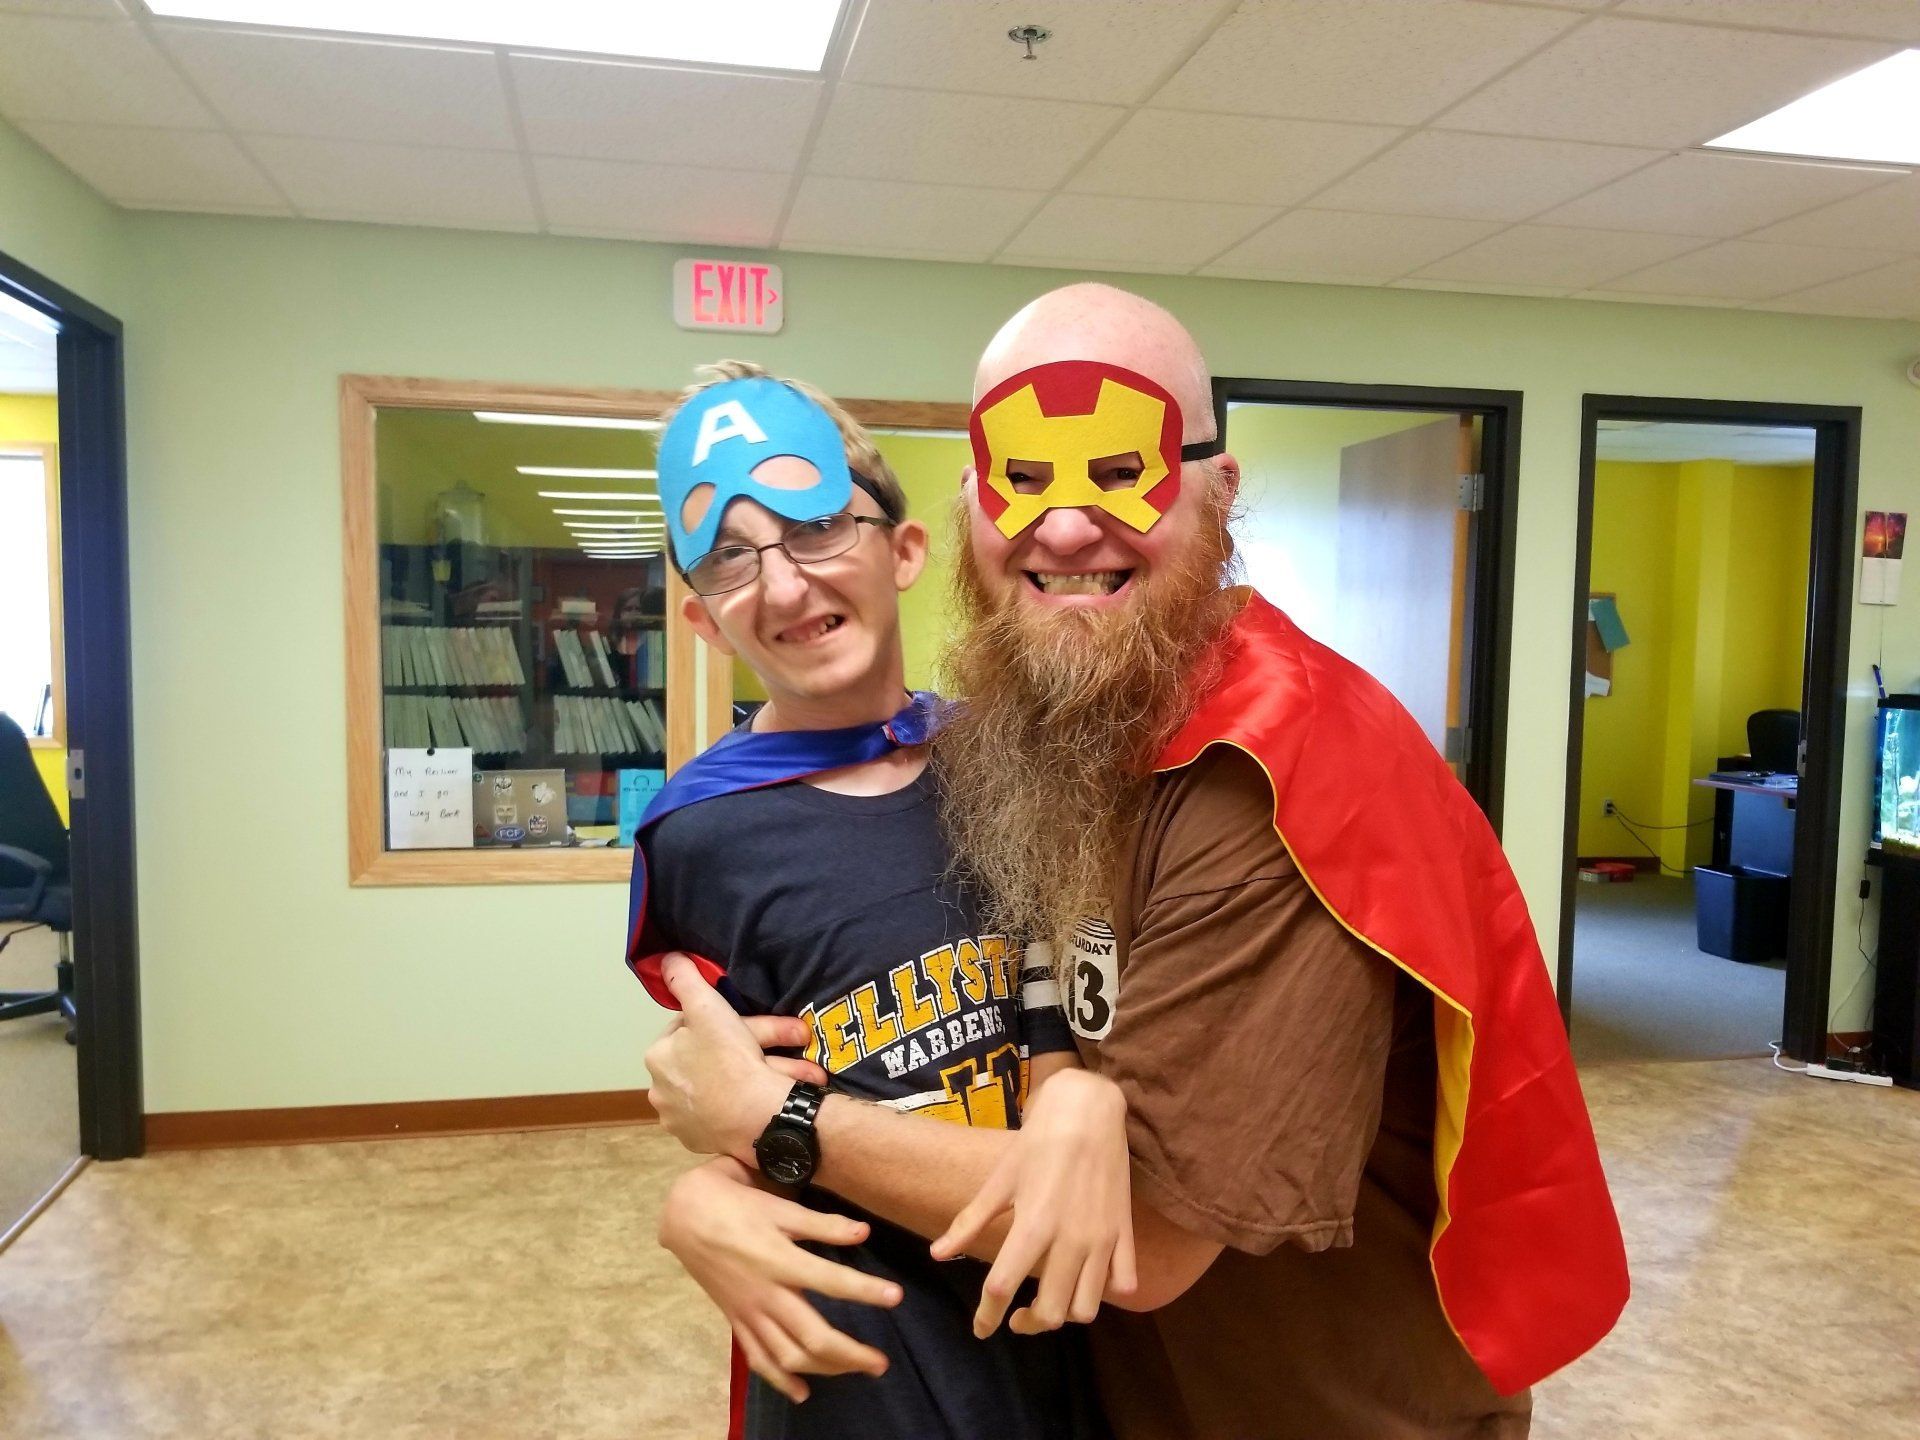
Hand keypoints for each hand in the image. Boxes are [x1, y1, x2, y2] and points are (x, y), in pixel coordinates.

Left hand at [644, 953, 827, 1161]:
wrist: (755, 1119)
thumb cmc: (728, 1058)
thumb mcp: (707, 1006)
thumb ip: (684, 979)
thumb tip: (667, 958)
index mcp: (658, 1058)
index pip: (688, 1027)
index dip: (721, 1019)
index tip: (750, 1021)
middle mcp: (662, 1091)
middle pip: (713, 1056)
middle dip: (757, 1047)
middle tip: (794, 1041)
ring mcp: (683, 1121)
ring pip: (727, 1084)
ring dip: (766, 1072)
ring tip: (804, 1072)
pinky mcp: (703, 1142)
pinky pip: (731, 1112)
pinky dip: (754, 1099)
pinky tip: (779, 1093)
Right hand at [659, 1157, 903, 1403]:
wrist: (686, 1215)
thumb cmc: (738, 1204)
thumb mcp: (780, 1206)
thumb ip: (822, 1224)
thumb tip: (863, 1232)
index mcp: (781, 1260)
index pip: (832, 1282)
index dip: (866, 1291)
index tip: (896, 1297)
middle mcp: (766, 1294)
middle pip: (813, 1337)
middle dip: (850, 1354)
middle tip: (881, 1364)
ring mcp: (749, 1312)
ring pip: (789, 1355)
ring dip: (824, 1369)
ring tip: (855, 1371)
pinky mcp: (736, 1321)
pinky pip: (758, 1358)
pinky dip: (779, 1380)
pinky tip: (801, 1394)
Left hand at [932, 1067, 1137, 1336]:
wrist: (1089, 1110)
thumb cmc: (1038, 1141)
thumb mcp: (1000, 1179)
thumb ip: (970, 1220)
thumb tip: (937, 1254)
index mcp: (1032, 1225)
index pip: (1002, 1287)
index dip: (987, 1315)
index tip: (981, 1328)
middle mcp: (1069, 1239)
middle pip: (1051, 1312)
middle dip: (1030, 1322)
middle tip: (1017, 1314)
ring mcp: (1101, 1239)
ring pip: (1087, 1308)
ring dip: (1066, 1313)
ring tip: (1052, 1299)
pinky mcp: (1124, 1233)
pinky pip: (1123, 1283)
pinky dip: (1104, 1291)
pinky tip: (1087, 1280)